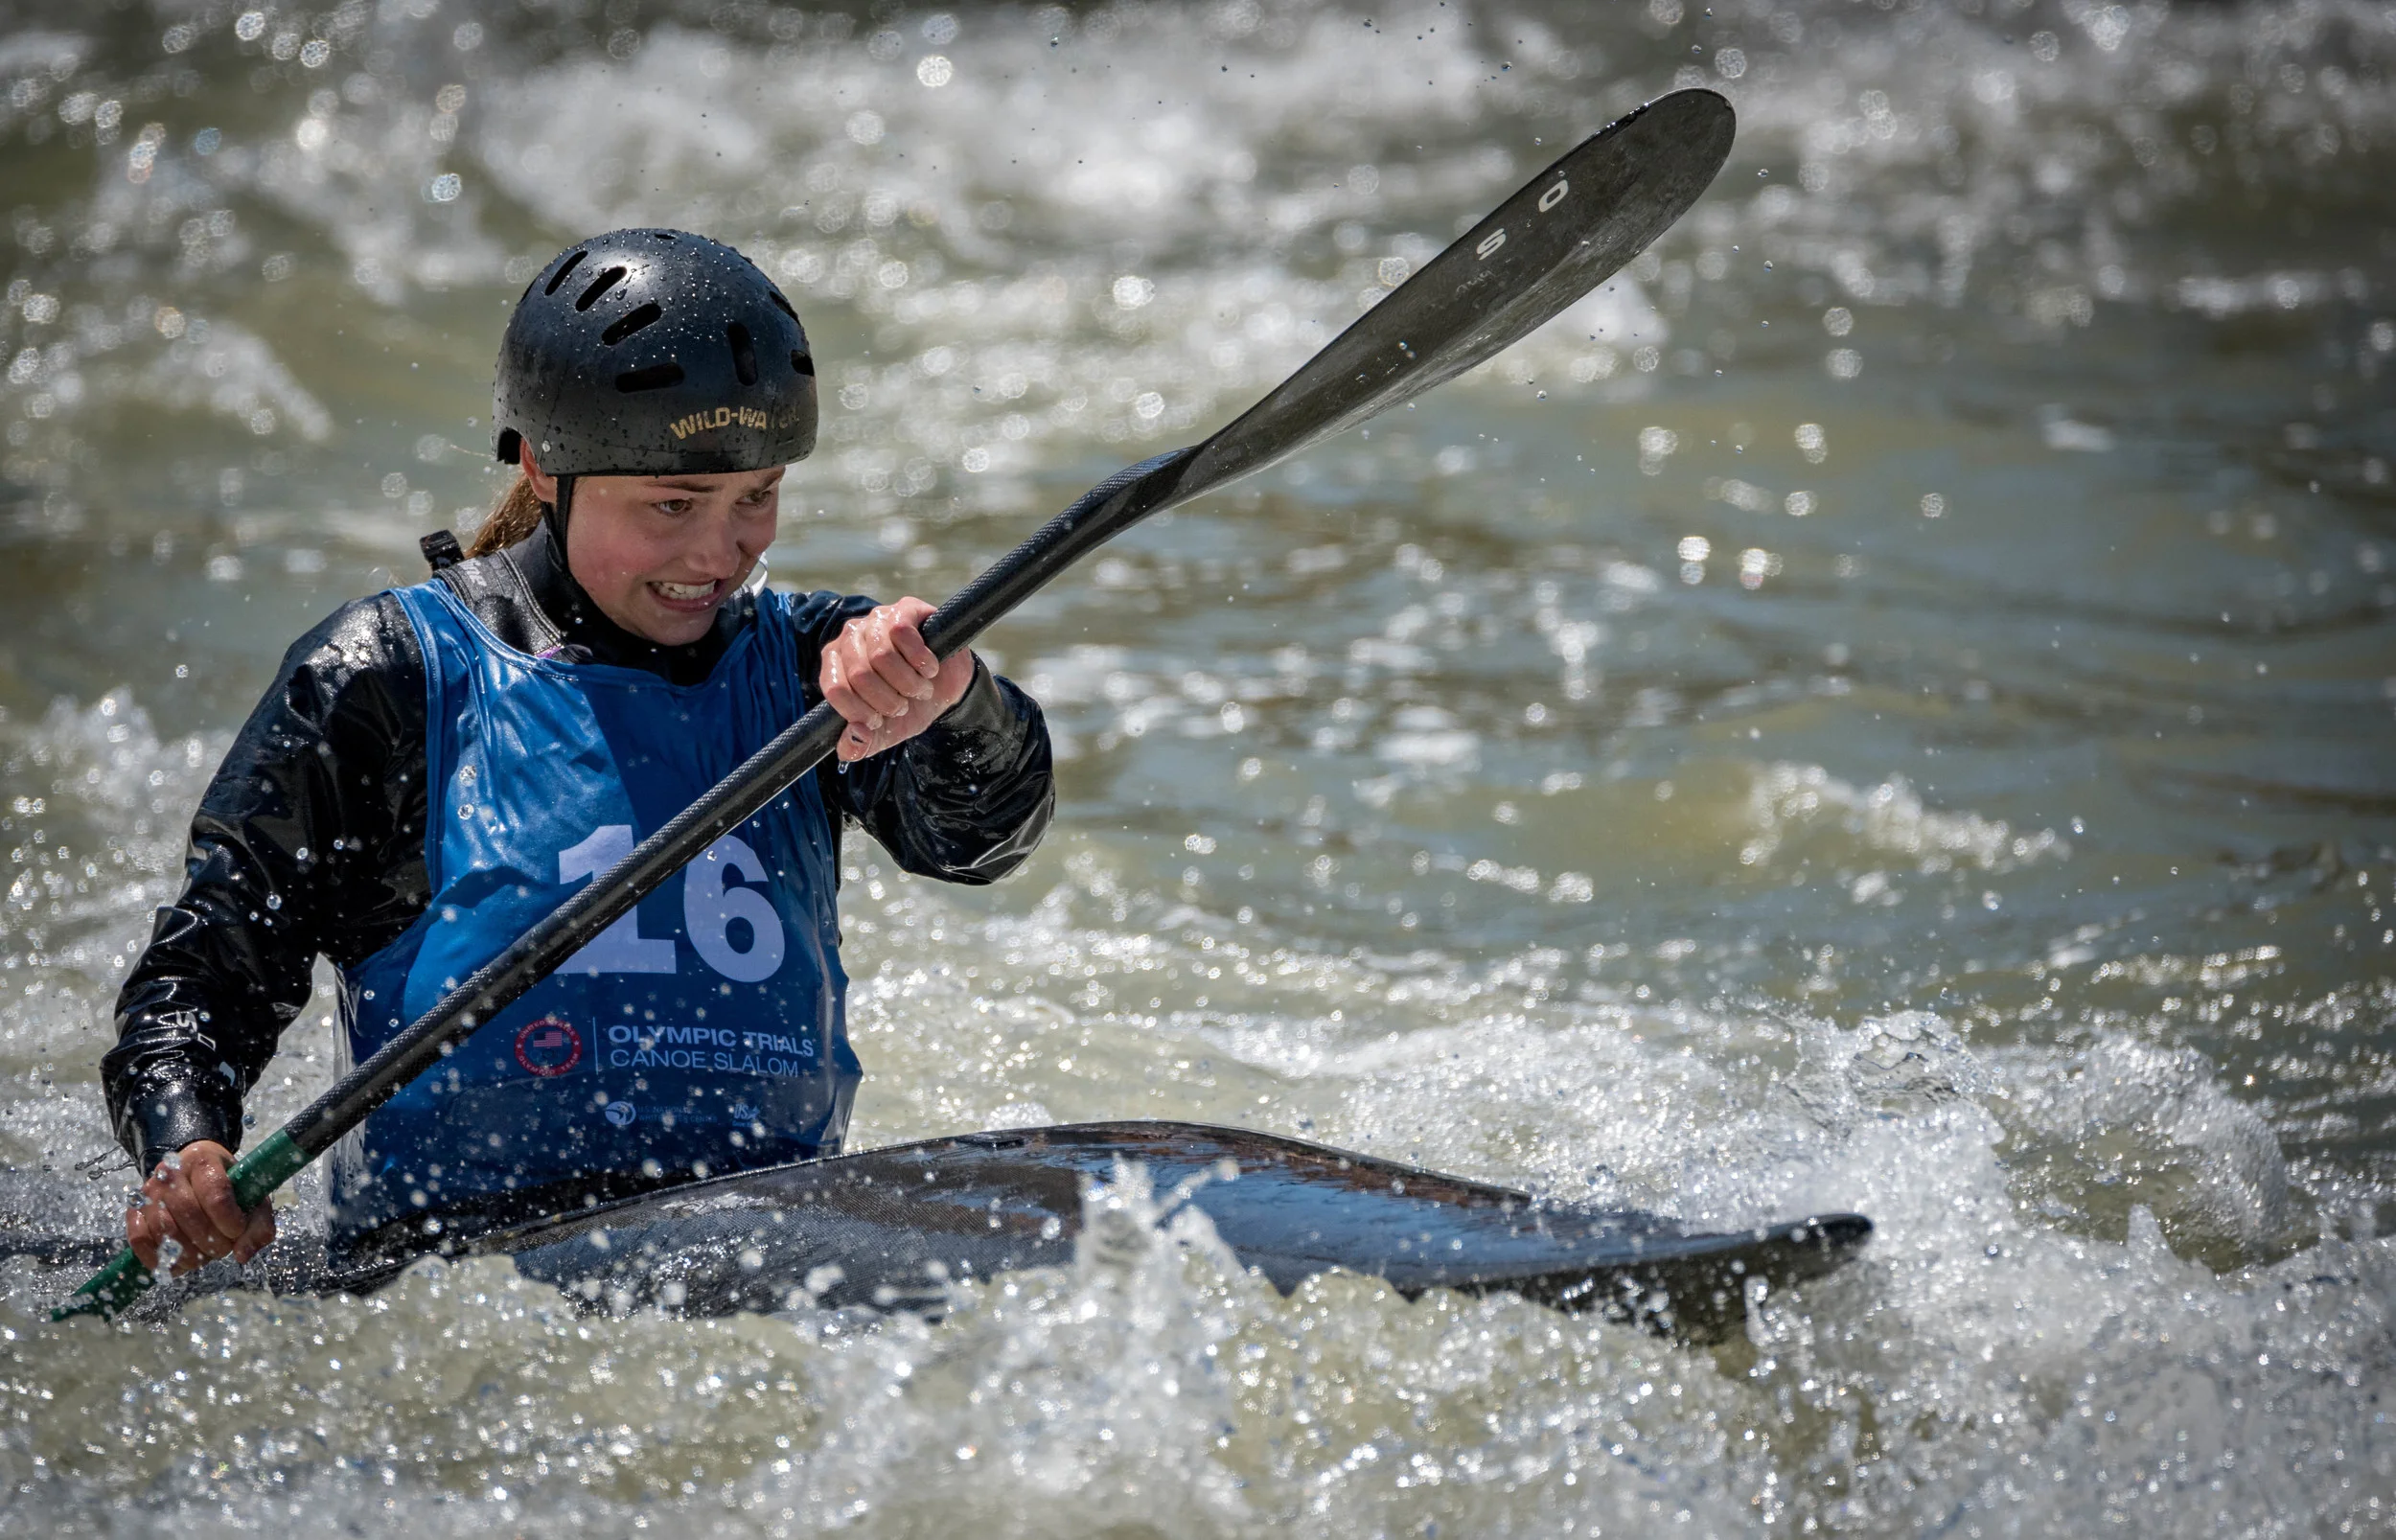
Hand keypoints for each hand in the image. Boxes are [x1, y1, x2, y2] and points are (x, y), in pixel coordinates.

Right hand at [124, 1139, 276, 1276]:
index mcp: (203, 1160)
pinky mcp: (136, 1211)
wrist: (196, 1174)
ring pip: (164, 1229)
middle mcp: (171, 1172)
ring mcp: (149, 1192)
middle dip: (210, 1240)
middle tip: (223, 1249)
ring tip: (203, 1255)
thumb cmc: (230, 1188)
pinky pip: (139, 1238)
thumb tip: (243, 1256)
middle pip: (188, 1213)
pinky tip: (176, 1263)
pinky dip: (156, 1257)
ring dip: (187, 1253)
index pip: (216, 1195)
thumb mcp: (253, 1199)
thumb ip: (259, 1226)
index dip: (229, 1221)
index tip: (237, 1231)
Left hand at [819, 597, 975, 762]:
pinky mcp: (905, 609)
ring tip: (920, 687)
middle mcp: (850, 637)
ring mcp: (877, 620)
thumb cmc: (909, 707)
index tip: (878, 721)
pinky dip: (921, 660)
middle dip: (889, 701)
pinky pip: (902, 633)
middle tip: (905, 703)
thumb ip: (860, 745)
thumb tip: (854, 741)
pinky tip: (929, 667)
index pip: (835, 688)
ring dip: (909, 683)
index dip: (859, 711)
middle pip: (860, 674)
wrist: (947, 690)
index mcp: (836, 664)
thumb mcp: (883, 734)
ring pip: (882, 655)